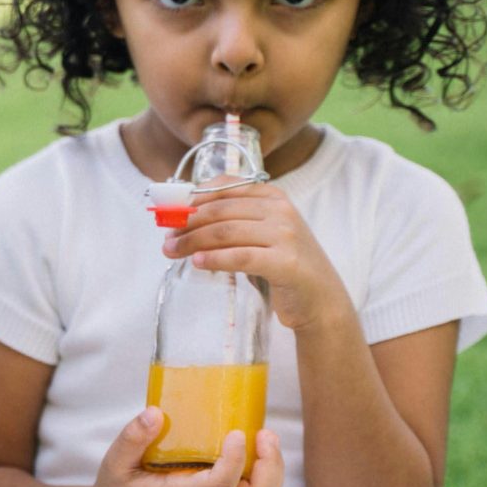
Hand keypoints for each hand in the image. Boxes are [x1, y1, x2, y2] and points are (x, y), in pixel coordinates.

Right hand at [92, 407, 282, 486]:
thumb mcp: (114, 461)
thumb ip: (133, 437)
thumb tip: (156, 412)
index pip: (220, 486)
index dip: (235, 459)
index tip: (236, 432)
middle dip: (270, 465)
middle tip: (263, 434)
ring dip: (272, 472)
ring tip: (264, 440)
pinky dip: (265, 477)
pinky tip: (252, 453)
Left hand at [163, 183, 349, 331]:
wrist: (320, 299)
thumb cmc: (282, 265)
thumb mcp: (260, 234)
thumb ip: (232, 222)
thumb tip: (183, 219)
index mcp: (273, 196)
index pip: (225, 187)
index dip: (193, 198)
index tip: (170, 212)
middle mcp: (281, 210)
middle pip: (221, 210)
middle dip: (187, 223)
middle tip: (166, 237)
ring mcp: (286, 235)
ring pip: (226, 232)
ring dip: (192, 241)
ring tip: (171, 251)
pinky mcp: (286, 262)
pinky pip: (240, 257)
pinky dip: (214, 259)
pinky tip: (196, 263)